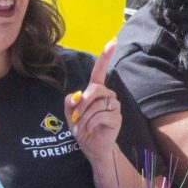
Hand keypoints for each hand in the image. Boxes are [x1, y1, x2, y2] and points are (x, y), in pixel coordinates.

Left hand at [66, 43, 122, 157]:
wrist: (92, 146)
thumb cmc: (82, 127)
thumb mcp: (70, 113)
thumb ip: (70, 102)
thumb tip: (77, 95)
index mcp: (96, 91)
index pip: (100, 70)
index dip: (106, 55)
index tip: (113, 41)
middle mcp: (107, 95)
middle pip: (95, 89)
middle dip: (83, 103)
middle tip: (75, 117)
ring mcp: (114, 106)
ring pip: (97, 104)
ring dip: (84, 117)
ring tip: (81, 127)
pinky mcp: (116, 117)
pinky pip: (100, 115)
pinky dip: (90, 123)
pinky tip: (88, 130)